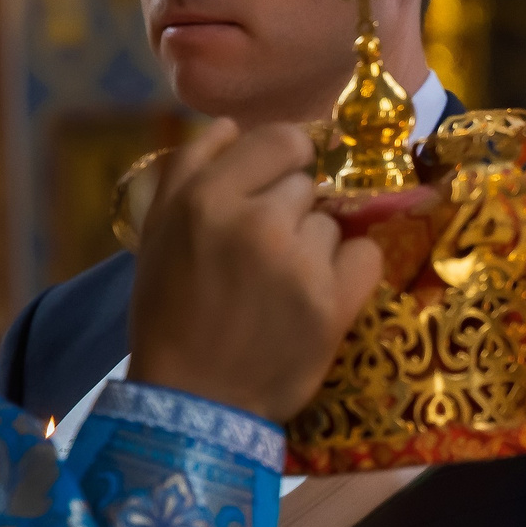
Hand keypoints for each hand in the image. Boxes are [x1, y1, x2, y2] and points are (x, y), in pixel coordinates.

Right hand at [128, 119, 382, 421]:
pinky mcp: (335, 302)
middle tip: (264, 254)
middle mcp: (256, 222)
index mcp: (206, 199)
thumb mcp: (157, 233)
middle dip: (291, 210)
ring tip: (283, 284)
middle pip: (306, 184)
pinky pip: (368, 254)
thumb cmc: (171, 316)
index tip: (279, 182)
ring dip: (316, 245)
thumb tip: (233, 126)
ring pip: (332, 222)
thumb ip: (190, 169)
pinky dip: (351, 270)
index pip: (280, 140)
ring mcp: (300, 262)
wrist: (195, 401)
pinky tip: (321, 293)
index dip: (285, 158)